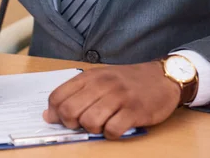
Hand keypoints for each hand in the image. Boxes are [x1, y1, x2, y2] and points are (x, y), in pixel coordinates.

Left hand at [43, 61, 180, 138]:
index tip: (63, 119)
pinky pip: (112, 130)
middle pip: (70, 111)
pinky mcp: (134, 110)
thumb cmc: (127, 81)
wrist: (161, 78)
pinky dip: (111, 134)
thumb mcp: (99, 79)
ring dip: (93, 129)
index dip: (55, 113)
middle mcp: (102, 84)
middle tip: (84, 123)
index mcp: (90, 76)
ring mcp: (118, 96)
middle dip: (72, 124)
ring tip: (103, 123)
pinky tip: (117, 126)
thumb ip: (75, 94)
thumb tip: (48, 116)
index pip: (58, 96)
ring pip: (89, 122)